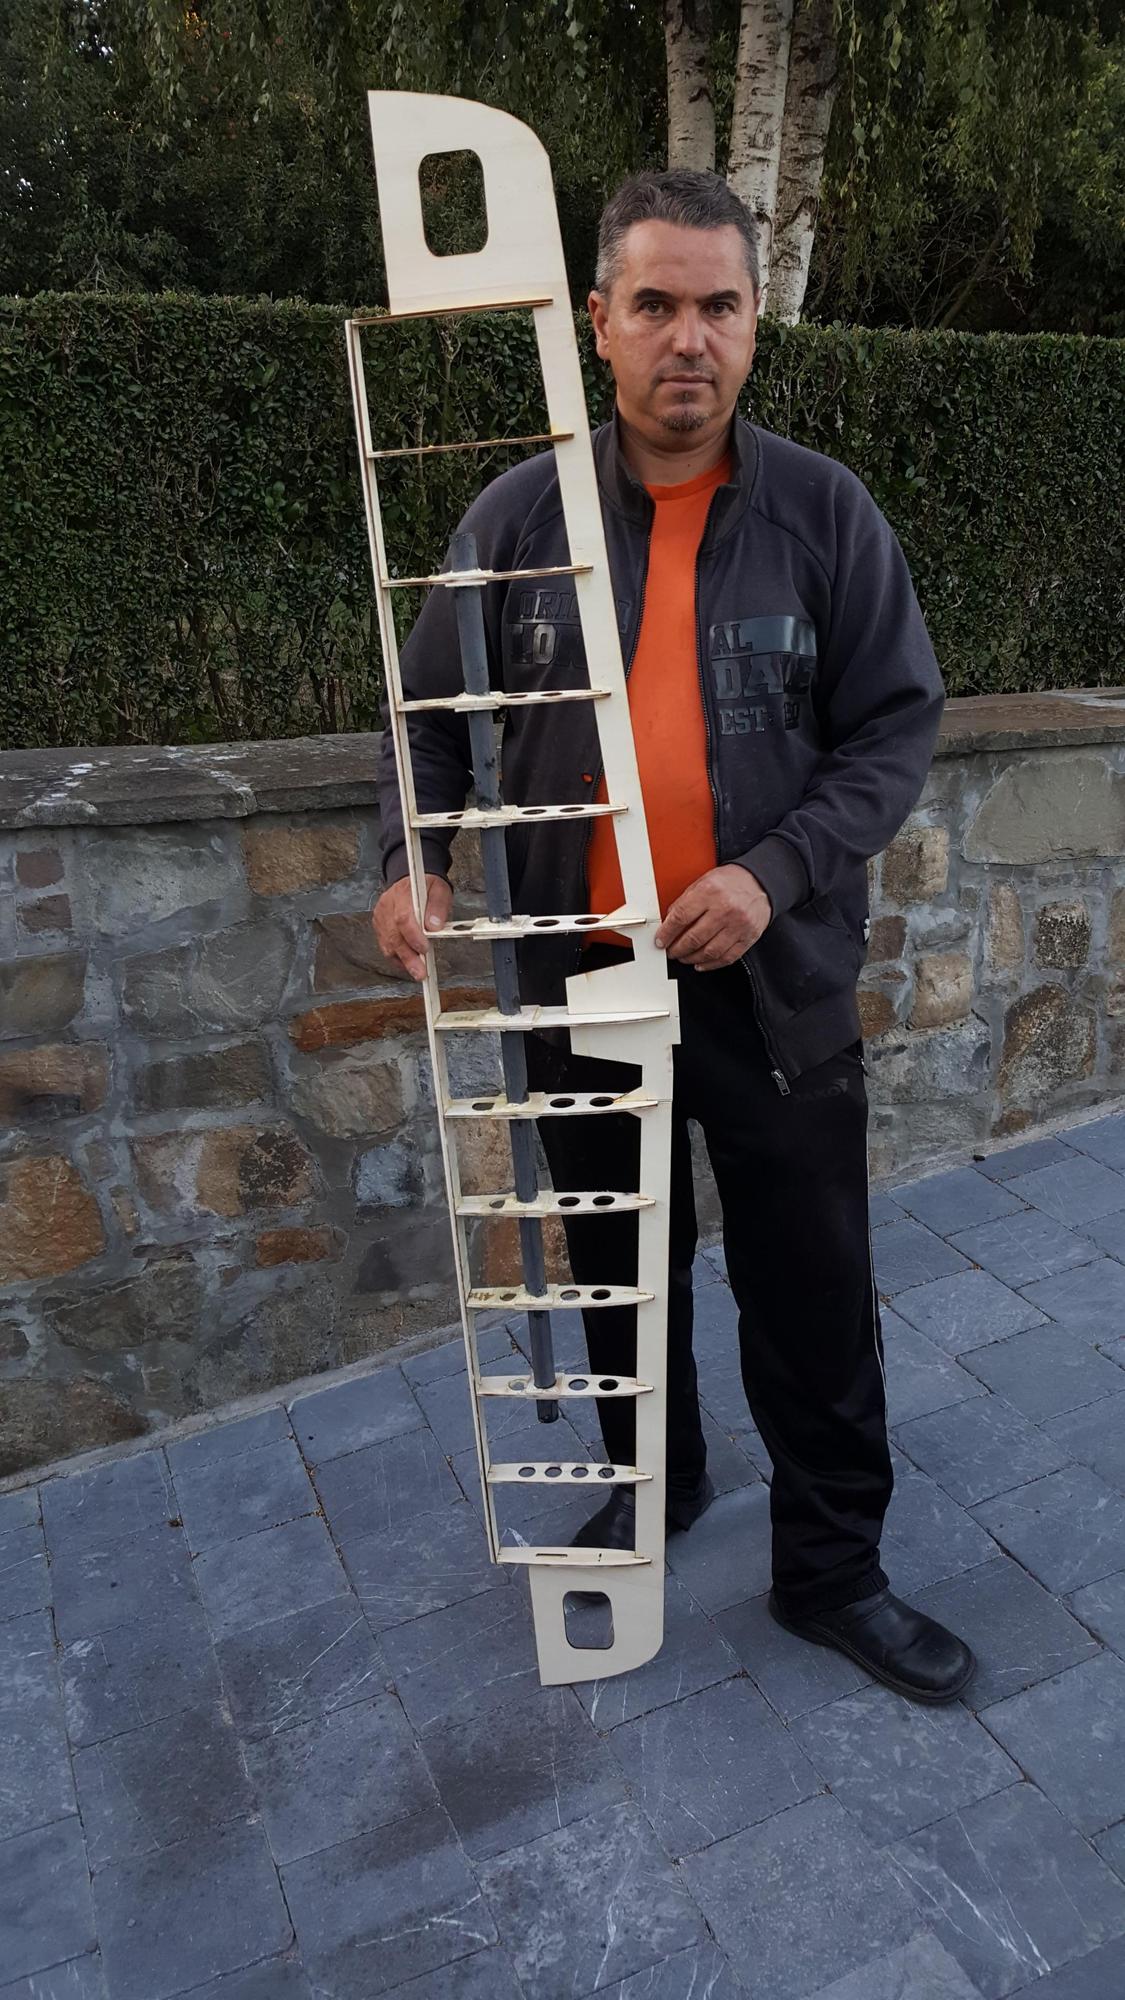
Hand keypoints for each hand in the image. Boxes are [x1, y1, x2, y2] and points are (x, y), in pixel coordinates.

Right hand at [373, 873, 452, 980]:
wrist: (410, 881)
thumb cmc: (425, 887)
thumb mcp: (439, 890)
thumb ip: (438, 906)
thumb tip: (434, 927)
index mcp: (403, 894)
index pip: (403, 918)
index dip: (413, 937)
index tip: (425, 949)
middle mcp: (387, 906)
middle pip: (394, 935)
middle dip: (408, 957)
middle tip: (420, 972)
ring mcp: (381, 917)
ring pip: (387, 944)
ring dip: (403, 961)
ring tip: (417, 972)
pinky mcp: (379, 926)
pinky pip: (385, 946)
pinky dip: (397, 957)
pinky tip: (409, 963)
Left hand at [655, 865, 771, 968]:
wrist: (760, 882)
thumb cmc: (730, 881)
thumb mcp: (703, 882)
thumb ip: (685, 901)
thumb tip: (669, 922)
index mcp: (710, 892)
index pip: (680, 917)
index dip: (666, 933)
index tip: (660, 941)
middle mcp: (724, 909)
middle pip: (693, 938)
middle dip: (676, 949)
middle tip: (670, 951)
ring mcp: (738, 925)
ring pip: (709, 951)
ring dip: (691, 958)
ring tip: (684, 957)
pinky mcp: (748, 937)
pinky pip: (727, 957)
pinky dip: (711, 964)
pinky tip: (701, 963)